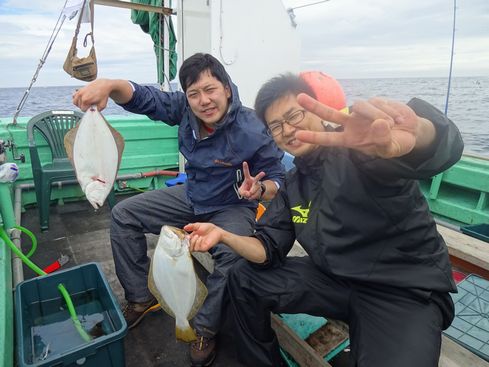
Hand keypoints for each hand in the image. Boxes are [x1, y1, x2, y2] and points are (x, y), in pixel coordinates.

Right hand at [72, 79, 112, 111]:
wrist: (103, 85)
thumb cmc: (103, 94)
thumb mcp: (102, 105)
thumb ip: (97, 111)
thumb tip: (93, 112)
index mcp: (86, 100)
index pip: (83, 110)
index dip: (88, 110)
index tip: (92, 107)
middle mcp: (81, 95)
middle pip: (79, 106)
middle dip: (85, 106)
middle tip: (91, 104)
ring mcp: (79, 92)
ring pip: (75, 102)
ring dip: (79, 104)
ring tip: (86, 102)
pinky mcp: (79, 89)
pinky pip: (74, 96)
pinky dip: (77, 98)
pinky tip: (82, 99)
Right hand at [184, 223, 222, 251]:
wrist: (216, 231)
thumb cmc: (208, 228)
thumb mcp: (198, 225)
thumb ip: (191, 226)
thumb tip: (184, 227)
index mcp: (193, 238)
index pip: (185, 241)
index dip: (184, 239)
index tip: (184, 236)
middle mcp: (195, 243)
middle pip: (187, 246)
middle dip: (189, 240)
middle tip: (193, 235)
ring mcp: (199, 246)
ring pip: (192, 248)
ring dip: (194, 241)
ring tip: (198, 235)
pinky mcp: (203, 249)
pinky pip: (197, 248)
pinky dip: (198, 243)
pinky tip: (201, 238)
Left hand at [238, 162, 265, 199]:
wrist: (252, 194)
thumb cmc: (245, 190)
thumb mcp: (241, 191)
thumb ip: (242, 192)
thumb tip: (249, 194)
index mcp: (248, 178)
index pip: (246, 172)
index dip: (245, 167)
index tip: (244, 162)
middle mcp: (254, 181)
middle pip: (257, 178)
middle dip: (260, 176)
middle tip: (263, 173)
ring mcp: (258, 186)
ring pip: (253, 190)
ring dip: (249, 194)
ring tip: (248, 194)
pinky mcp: (259, 191)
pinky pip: (253, 196)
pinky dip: (250, 197)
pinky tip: (251, 196)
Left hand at [295, 94, 421, 157]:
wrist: (411, 131)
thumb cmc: (396, 144)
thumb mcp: (390, 148)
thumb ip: (383, 140)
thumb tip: (378, 123)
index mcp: (351, 139)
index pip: (329, 138)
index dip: (314, 137)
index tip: (297, 135)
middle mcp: (351, 124)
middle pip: (329, 114)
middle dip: (314, 106)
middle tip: (298, 98)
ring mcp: (361, 112)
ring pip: (361, 106)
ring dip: (378, 115)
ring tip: (392, 125)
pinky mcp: (374, 102)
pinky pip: (377, 103)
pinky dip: (389, 112)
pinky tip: (397, 119)